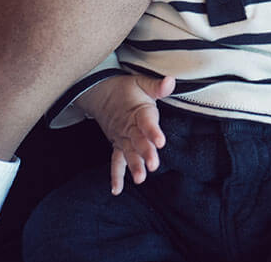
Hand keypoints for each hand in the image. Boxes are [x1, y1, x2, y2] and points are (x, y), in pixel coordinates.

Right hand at [78, 75, 175, 194]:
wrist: (100, 92)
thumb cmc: (126, 89)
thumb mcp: (142, 82)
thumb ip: (157, 86)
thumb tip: (171, 81)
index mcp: (138, 111)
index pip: (146, 122)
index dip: (153, 132)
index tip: (160, 141)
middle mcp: (129, 127)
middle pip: (138, 141)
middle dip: (145, 153)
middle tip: (153, 164)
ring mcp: (122, 138)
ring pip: (128, 153)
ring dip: (133, 166)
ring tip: (140, 178)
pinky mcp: (117, 145)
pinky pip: (116, 161)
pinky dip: (116, 176)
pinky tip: (117, 190)